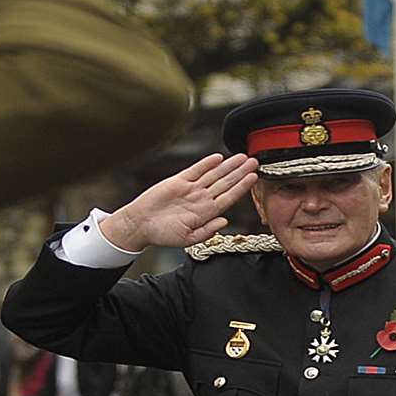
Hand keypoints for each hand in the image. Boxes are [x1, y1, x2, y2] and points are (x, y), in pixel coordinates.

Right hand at [98, 154, 258, 251]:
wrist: (140, 224)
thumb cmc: (162, 234)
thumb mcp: (187, 239)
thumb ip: (207, 231)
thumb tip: (224, 222)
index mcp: (206, 213)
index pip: (229, 197)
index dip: (242, 187)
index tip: (254, 178)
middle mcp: (201, 199)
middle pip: (225, 183)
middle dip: (241, 172)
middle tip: (255, 162)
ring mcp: (191, 189)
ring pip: (214, 174)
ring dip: (228, 165)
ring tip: (242, 156)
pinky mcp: (179, 181)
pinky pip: (196, 170)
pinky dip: (207, 163)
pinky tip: (218, 158)